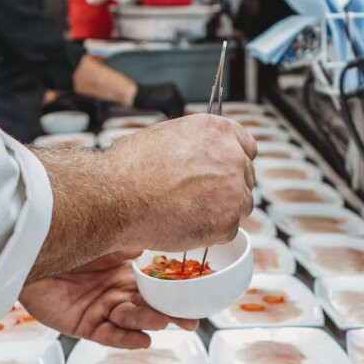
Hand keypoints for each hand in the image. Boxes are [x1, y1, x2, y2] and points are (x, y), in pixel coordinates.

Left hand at [22, 252, 192, 351]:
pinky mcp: (83, 324)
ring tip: (166, 322)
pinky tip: (142, 340)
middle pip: (149, 305)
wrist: (24, 248)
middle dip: (171, 314)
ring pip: (130, 319)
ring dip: (149, 322)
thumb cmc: (60, 236)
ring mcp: (100, 308)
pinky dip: (125, 339)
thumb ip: (127, 243)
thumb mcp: (102, 234)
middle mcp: (115, 291)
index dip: (176, 291)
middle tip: (191, 321)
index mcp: (124, 270)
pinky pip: (108, 335)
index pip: (156, 284)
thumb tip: (151, 247)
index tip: (198, 297)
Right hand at [110, 115, 255, 253]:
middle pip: (245, 178)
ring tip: (188, 211)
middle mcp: (233, 157)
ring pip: (241, 206)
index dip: (232, 162)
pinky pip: (229, 230)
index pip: (247, 147)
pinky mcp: (227, 222)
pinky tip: (186, 224)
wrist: (116, 196)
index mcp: (220, 130)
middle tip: (198, 198)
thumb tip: (204, 156)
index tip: (221, 174)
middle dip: (227, 188)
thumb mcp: (169, 136)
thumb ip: (198, 145)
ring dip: (222, 211)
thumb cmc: (132, 167)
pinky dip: (211, 232)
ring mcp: (234, 191)